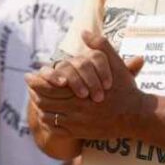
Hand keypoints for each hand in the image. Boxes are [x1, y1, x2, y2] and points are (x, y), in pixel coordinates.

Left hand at [26, 31, 144, 139]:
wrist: (136, 115)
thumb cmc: (125, 88)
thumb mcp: (115, 62)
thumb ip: (100, 45)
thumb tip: (84, 32)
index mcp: (80, 89)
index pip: (49, 86)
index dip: (36, 81)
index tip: (29, 75)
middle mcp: (76, 107)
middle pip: (45, 100)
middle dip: (33, 92)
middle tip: (28, 85)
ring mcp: (77, 122)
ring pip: (48, 114)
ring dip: (39, 105)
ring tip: (34, 98)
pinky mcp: (80, 133)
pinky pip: (56, 129)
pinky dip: (47, 121)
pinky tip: (46, 114)